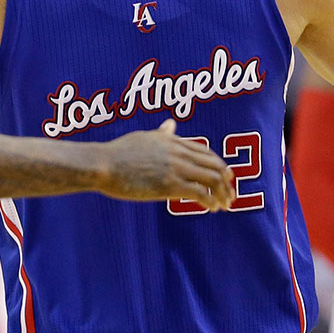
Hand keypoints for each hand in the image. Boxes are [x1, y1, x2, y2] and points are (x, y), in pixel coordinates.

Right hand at [99, 120, 235, 207]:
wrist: (103, 164)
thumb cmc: (118, 153)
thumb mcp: (143, 138)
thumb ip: (161, 134)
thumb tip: (171, 124)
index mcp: (172, 141)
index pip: (205, 151)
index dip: (218, 164)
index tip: (225, 176)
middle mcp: (178, 152)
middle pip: (214, 164)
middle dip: (226, 180)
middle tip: (230, 194)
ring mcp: (175, 168)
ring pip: (211, 178)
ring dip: (222, 193)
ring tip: (224, 204)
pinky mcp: (170, 185)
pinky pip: (199, 193)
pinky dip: (210, 201)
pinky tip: (212, 208)